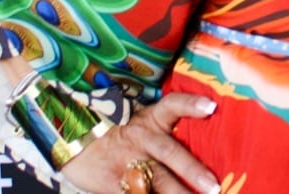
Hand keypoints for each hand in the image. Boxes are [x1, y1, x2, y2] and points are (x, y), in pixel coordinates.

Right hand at [59, 93, 220, 193]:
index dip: (190, 104)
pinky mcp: (115, 184)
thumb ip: (167, 129)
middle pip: (169, 152)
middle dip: (192, 170)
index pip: (172, 105)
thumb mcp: (142, 122)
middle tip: (213, 186)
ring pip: (157, 181)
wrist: (75, 142)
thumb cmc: (120, 132)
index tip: (211, 107)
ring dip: (178, 193)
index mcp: (150, 119)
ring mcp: (128, 162)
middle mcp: (142, 139)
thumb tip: (208, 133)